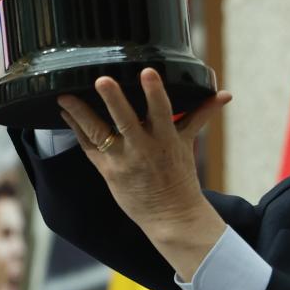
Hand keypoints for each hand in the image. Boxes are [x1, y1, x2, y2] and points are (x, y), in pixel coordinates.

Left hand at [57, 68, 230, 240]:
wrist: (170, 217)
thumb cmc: (179, 177)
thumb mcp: (188, 143)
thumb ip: (200, 115)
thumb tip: (224, 95)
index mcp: (166, 140)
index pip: (161, 112)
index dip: (155, 92)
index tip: (148, 72)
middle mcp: (143, 149)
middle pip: (126, 121)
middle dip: (114, 100)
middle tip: (102, 80)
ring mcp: (122, 162)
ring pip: (99, 133)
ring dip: (82, 114)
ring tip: (65, 96)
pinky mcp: (107, 172)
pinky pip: (88, 147)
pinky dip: (76, 128)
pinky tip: (65, 112)